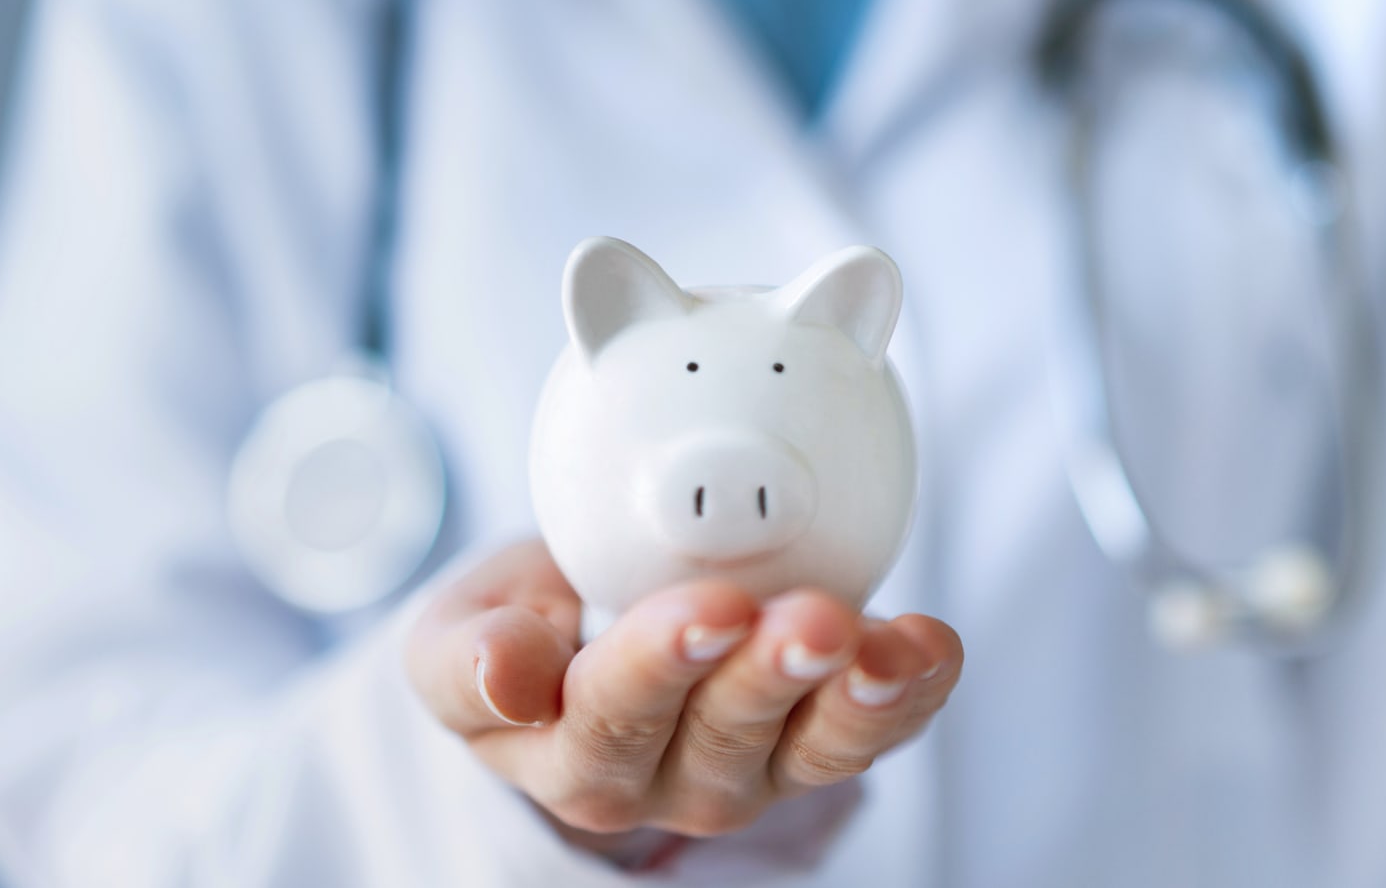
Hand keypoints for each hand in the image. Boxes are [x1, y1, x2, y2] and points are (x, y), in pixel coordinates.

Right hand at [405, 540, 962, 840]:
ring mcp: (749, 768)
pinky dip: (912, 690)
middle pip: (724, 735)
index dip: (662, 663)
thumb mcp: (454, 635)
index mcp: (566, 754)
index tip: (707, 608)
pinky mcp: (814, 743)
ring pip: (811, 748)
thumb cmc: (520, 625)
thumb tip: (506, 670)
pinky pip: (872, 732)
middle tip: (808, 619)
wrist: (577, 628)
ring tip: (886, 646)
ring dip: (857, 696)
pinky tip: (931, 647)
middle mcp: (664, 779)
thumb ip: (467, 658)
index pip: (611, 717)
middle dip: (772, 673)